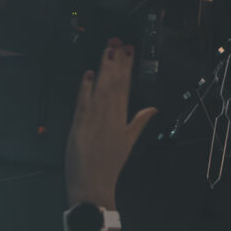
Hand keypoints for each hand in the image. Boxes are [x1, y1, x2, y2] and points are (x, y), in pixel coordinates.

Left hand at [66, 37, 155, 209]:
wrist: (92, 188)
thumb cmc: (110, 167)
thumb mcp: (128, 143)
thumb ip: (139, 123)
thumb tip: (153, 108)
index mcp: (122, 120)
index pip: (125, 87)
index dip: (127, 67)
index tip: (129, 50)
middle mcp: (109, 117)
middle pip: (114, 84)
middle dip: (116, 61)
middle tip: (118, 41)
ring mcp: (93, 120)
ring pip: (100, 89)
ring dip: (103, 68)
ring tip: (108, 49)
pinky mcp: (78, 126)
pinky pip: (82, 102)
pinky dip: (85, 87)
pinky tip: (89, 73)